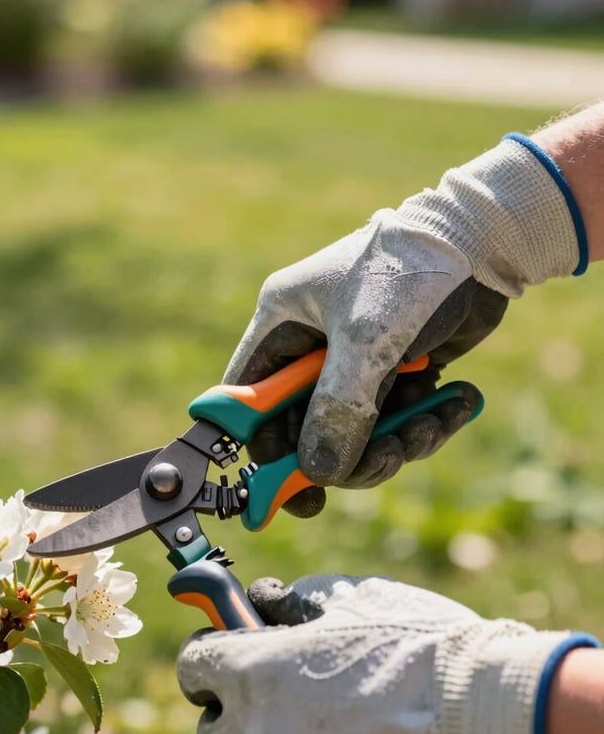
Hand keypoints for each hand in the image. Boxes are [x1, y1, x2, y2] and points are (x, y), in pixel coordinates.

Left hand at [178, 574, 579, 733]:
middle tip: (275, 706)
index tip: (225, 661)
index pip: (193, 668)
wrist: (482, 717)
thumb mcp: (350, 599)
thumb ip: (293, 602)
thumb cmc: (417, 646)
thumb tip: (266, 603)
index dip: (210, 660)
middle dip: (236, 719)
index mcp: (251, 672)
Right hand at [227, 137, 580, 516]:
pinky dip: (426, 424)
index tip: (294, 491)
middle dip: (346, 454)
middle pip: (307, 430)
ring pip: (357, 434)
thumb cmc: (409, 273)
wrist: (483, 242)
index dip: (264, 449)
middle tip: (385, 461)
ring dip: (395, 444)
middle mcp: (312, 349)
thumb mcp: (366, 342)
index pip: (249, 401)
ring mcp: (355, 364)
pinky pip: (397, 421)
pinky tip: (458, 403)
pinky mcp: (396, 373)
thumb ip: (338, 411)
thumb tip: (318, 474)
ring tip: (429, 427)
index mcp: (283, 327)